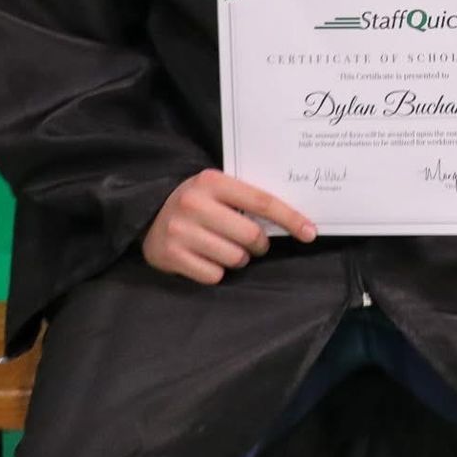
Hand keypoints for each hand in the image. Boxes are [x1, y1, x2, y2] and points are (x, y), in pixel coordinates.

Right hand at [142, 169, 315, 284]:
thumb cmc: (197, 202)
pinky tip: (207, 258)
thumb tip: (295, 220)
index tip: (310, 232)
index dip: (290, 218)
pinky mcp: (169, 256)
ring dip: (239, 258)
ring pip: (235, 258)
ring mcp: (179, 231)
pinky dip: (217, 271)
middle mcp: (194, 204)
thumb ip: (247, 198)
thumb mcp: (218, 189)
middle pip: (250, 235)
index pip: (262, 201)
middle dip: (260, 244)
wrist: (147, 214)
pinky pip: (214, 275)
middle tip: (255, 243)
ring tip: (227, 248)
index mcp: (212, 181)